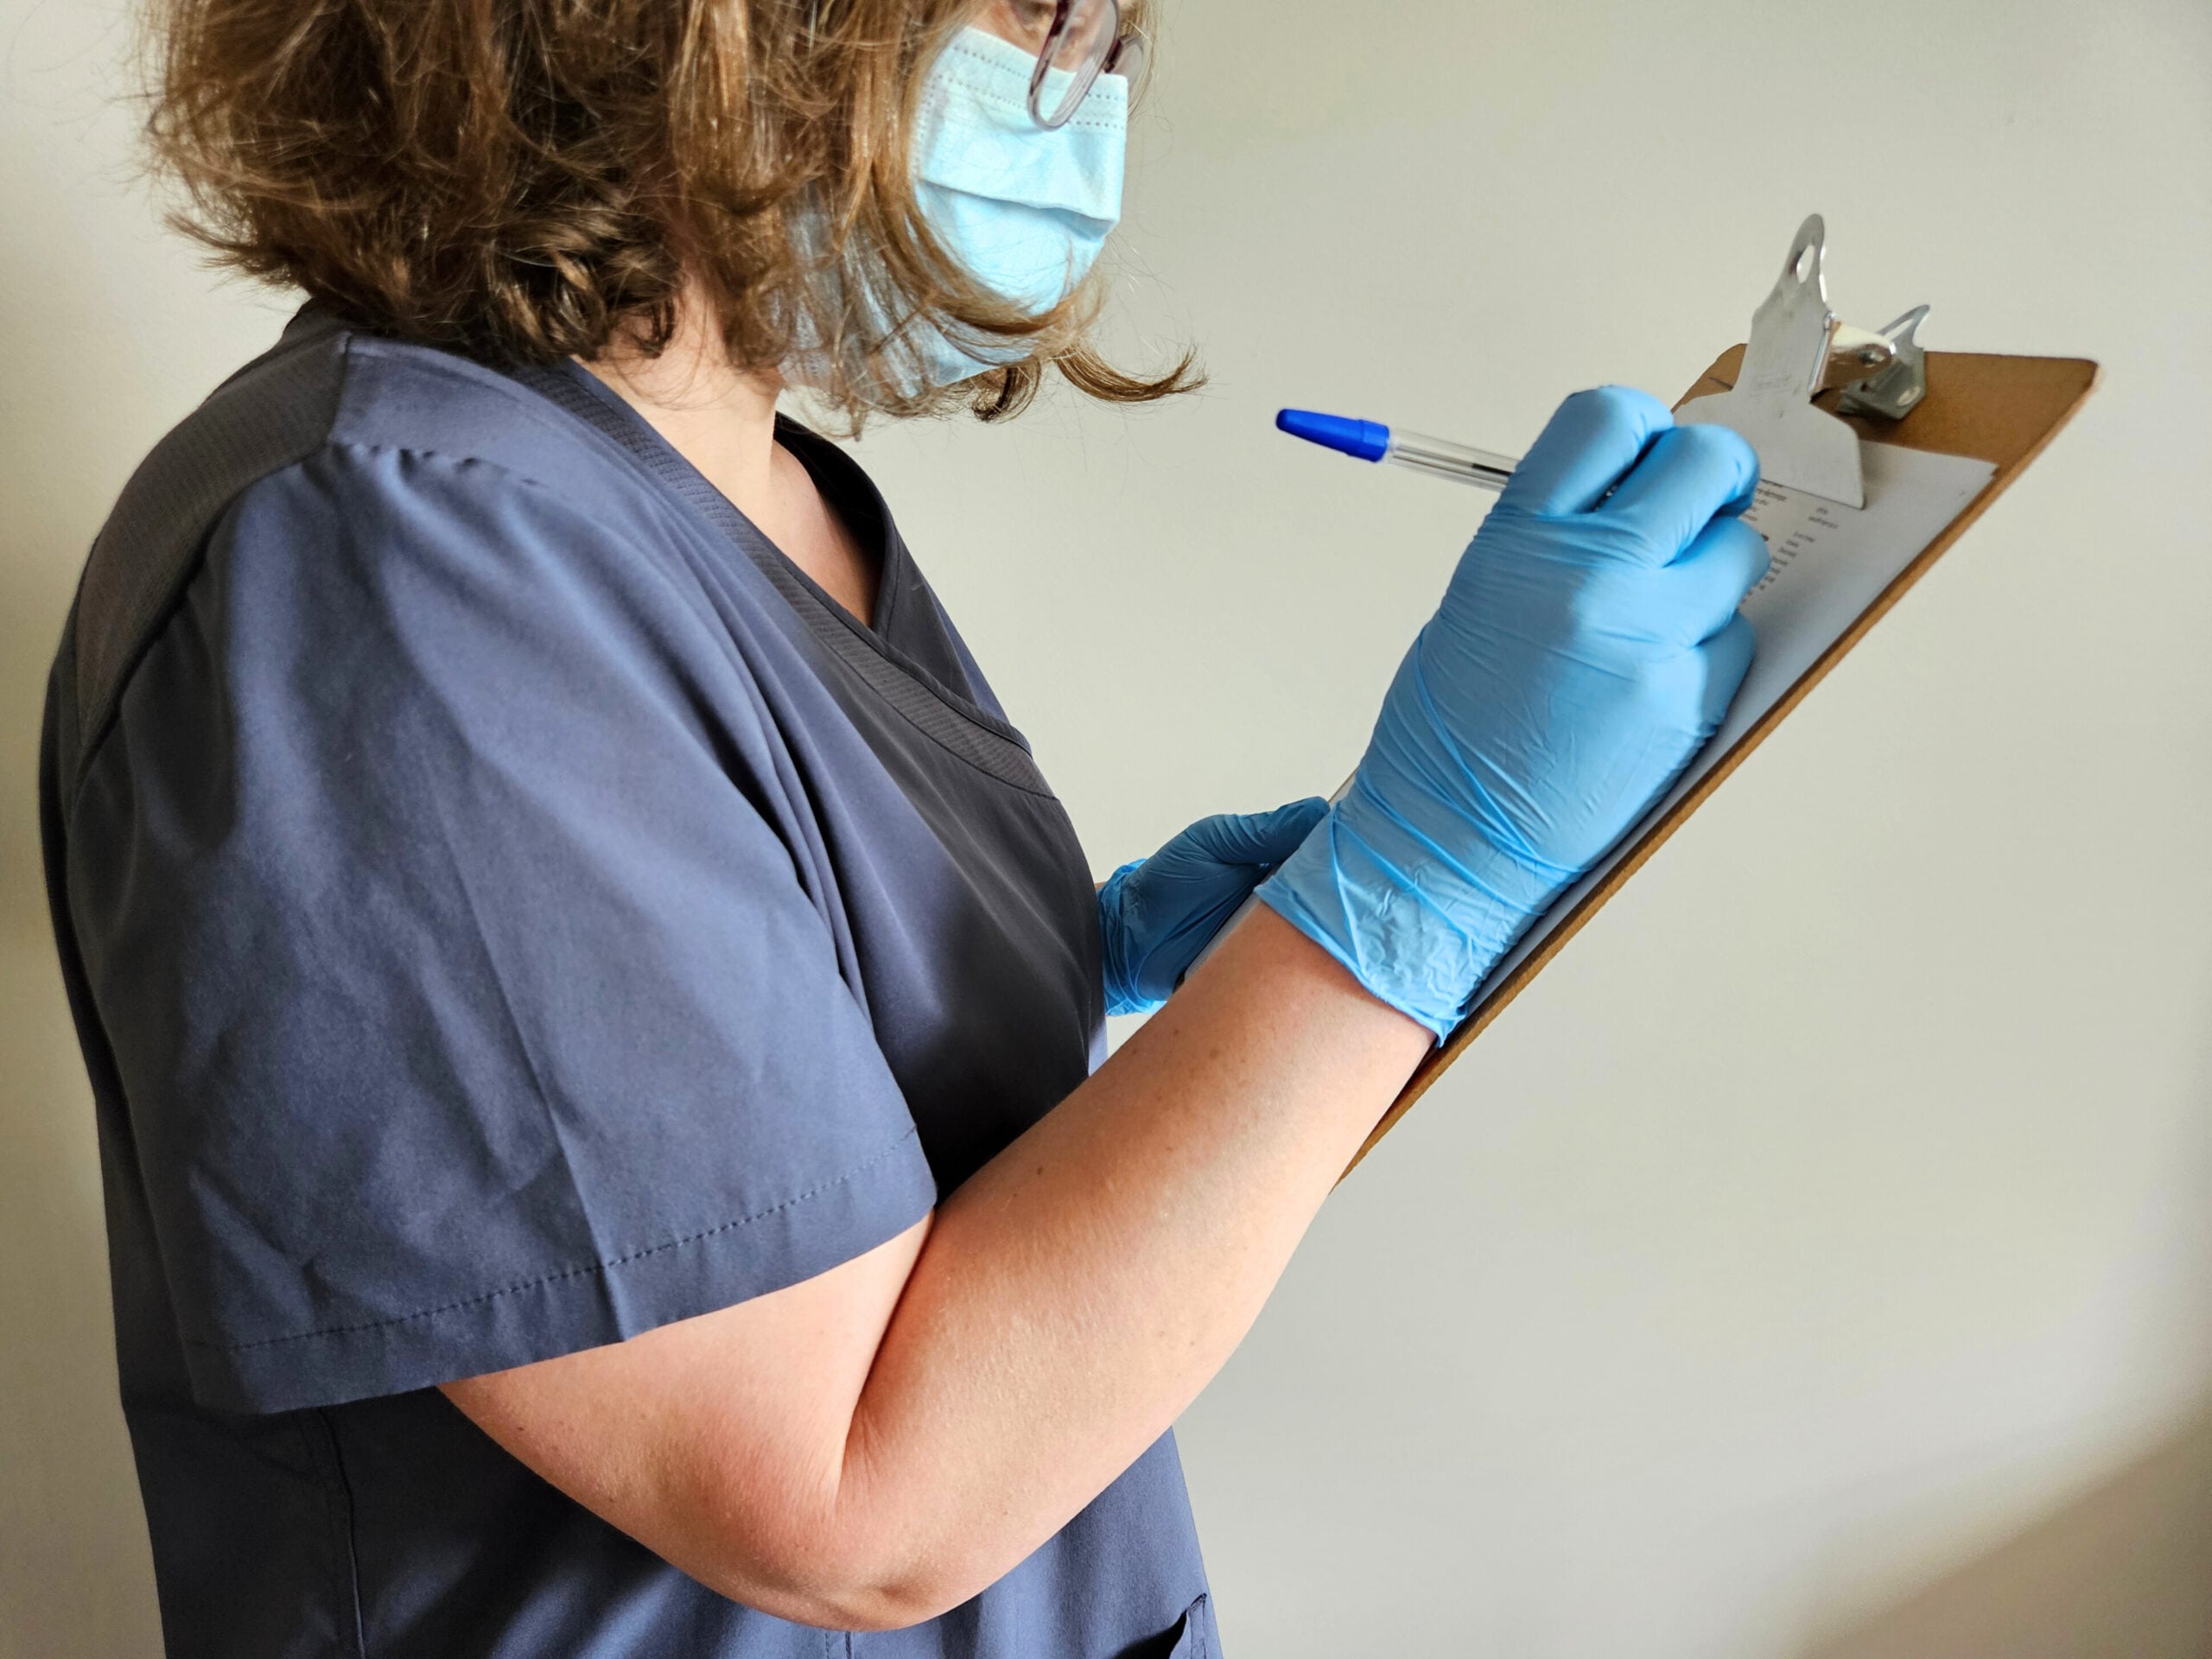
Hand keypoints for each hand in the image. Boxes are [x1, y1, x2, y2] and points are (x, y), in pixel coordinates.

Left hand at [1099, 798, 1329, 1013]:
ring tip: (1322, 930)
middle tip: (1343, 898)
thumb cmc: (1166, 886)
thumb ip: (1264, 831)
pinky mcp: (1268, 975)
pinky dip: (1305, 972)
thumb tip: (1317, 811)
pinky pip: (1298, 976)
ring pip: (1324, 940)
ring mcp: (1278, 939)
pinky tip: (1311, 967)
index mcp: (1278, 861)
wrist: (1130, 942)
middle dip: (1346, 900)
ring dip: (1327, 938)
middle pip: (1336, 900)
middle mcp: (1286, 901)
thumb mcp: (1213, 843)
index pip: (1331, 854)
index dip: (1351, 854)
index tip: (1365, 852)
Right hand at [1259, 386, 1768, 1036]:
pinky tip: (1646, 682)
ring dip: (1708, 572)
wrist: (1451, 835)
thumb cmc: (1454, 723)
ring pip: (1738, 553)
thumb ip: (1559, 530)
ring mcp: (1649, 638)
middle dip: (1708, 478)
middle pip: (1705, 463)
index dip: (1640, 428)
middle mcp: (1589, 576)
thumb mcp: (1481, 593)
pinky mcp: (1689, 700)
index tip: (1646, 455)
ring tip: (1649, 618)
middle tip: (1692, 507)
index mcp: (1520, 539)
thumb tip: (1642, 483)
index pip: (1612, 417)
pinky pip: (1734, 638)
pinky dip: (1704, 650)